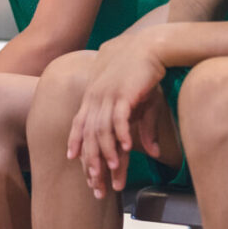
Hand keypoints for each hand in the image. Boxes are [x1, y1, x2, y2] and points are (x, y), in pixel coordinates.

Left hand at [67, 39, 167, 197]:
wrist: (149, 46)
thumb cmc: (142, 73)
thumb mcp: (139, 103)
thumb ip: (142, 128)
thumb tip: (152, 152)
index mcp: (94, 96)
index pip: (80, 124)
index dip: (77, 143)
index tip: (75, 163)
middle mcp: (96, 97)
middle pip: (90, 134)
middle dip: (92, 160)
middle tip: (97, 182)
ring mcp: (108, 95)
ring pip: (102, 130)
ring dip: (107, 152)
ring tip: (113, 170)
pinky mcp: (124, 93)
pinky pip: (119, 118)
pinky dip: (122, 135)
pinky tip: (127, 149)